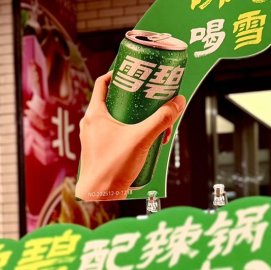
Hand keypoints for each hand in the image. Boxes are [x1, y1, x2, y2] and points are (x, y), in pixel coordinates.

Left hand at [75, 73, 185, 200]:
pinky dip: (133, 134)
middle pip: (115, 101)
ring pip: (118, 120)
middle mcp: (92, 124)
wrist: (99, 197)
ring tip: (155, 126)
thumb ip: (161, 120)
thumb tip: (177, 102)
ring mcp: (96, 138)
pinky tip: (148, 143)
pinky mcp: (102, 150)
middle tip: (152, 99)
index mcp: (95, 114)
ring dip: (137, 120)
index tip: (135, 72)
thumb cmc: (111, 168)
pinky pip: (118, 135)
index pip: (103, 83)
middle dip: (137, 101)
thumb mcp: (142, 139)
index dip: (118, 74)